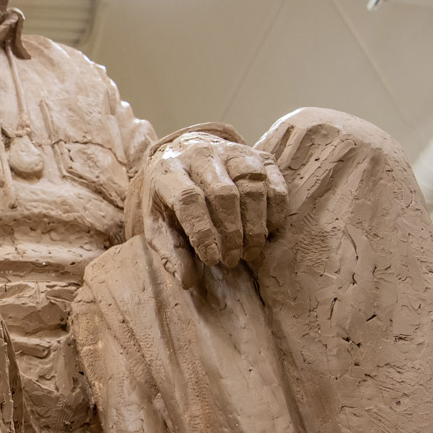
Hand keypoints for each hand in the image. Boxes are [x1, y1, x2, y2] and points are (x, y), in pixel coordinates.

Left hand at [141, 131, 286, 285]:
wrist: (184, 155)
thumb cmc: (169, 197)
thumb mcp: (158, 224)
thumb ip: (170, 252)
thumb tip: (188, 281)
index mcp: (169, 170)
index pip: (189, 199)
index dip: (203, 232)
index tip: (212, 260)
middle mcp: (201, 153)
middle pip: (224, 193)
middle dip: (231, 233)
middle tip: (231, 261)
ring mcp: (232, 151)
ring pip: (252, 184)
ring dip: (254, 224)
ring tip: (249, 252)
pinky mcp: (258, 154)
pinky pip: (274, 179)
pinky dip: (275, 209)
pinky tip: (268, 231)